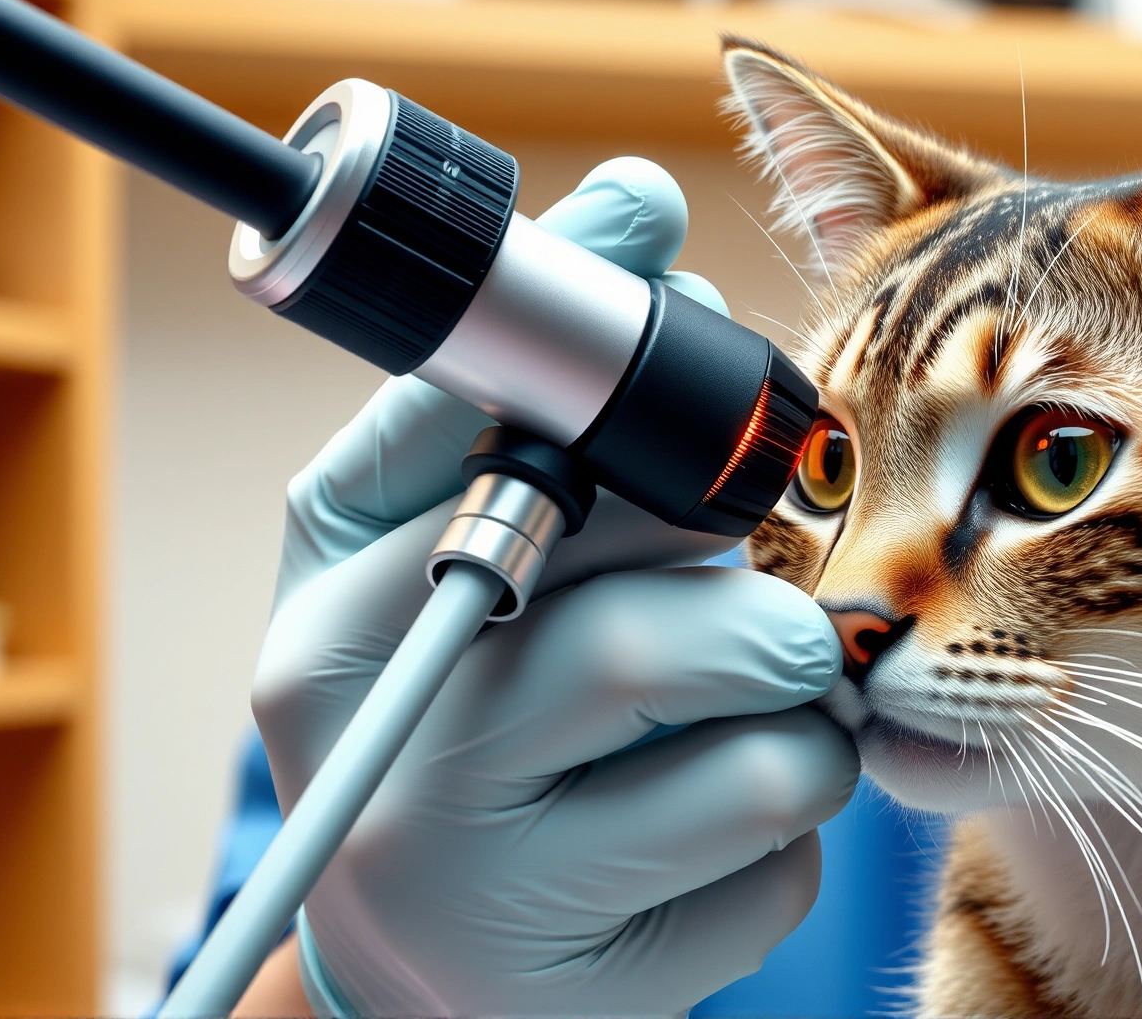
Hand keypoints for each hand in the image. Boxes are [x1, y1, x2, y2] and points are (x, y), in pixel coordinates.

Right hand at [249, 158, 858, 1016]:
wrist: (418, 968)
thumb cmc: (449, 707)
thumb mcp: (427, 543)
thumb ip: (522, 383)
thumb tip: (639, 202)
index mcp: (341, 614)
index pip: (522, 460)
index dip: (663, 412)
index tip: (720, 396)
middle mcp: (399, 756)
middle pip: (675, 624)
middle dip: (759, 597)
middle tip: (761, 604)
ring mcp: (495, 894)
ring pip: (771, 750)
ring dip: (800, 717)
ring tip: (739, 717)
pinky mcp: (604, 991)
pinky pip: (784, 866)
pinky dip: (783, 832)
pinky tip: (700, 836)